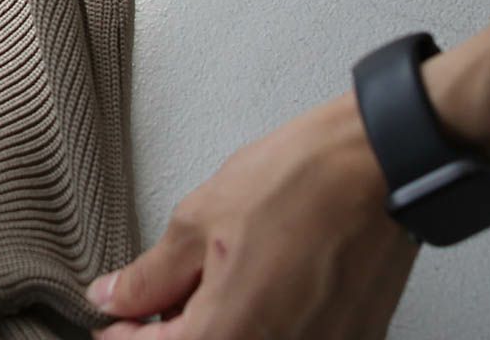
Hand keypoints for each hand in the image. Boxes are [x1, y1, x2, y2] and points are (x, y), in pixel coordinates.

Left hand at [85, 91, 419, 338]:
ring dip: (213, 330)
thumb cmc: (297, 183)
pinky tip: (247, 292)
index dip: (121, 338)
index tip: (112, 322)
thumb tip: (113, 299)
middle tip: (150, 306)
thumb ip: (150, 276)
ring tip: (204, 288)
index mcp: (227, 339)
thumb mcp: (200, 221)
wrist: (378, 167)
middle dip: (167, 334)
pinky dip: (255, 327)